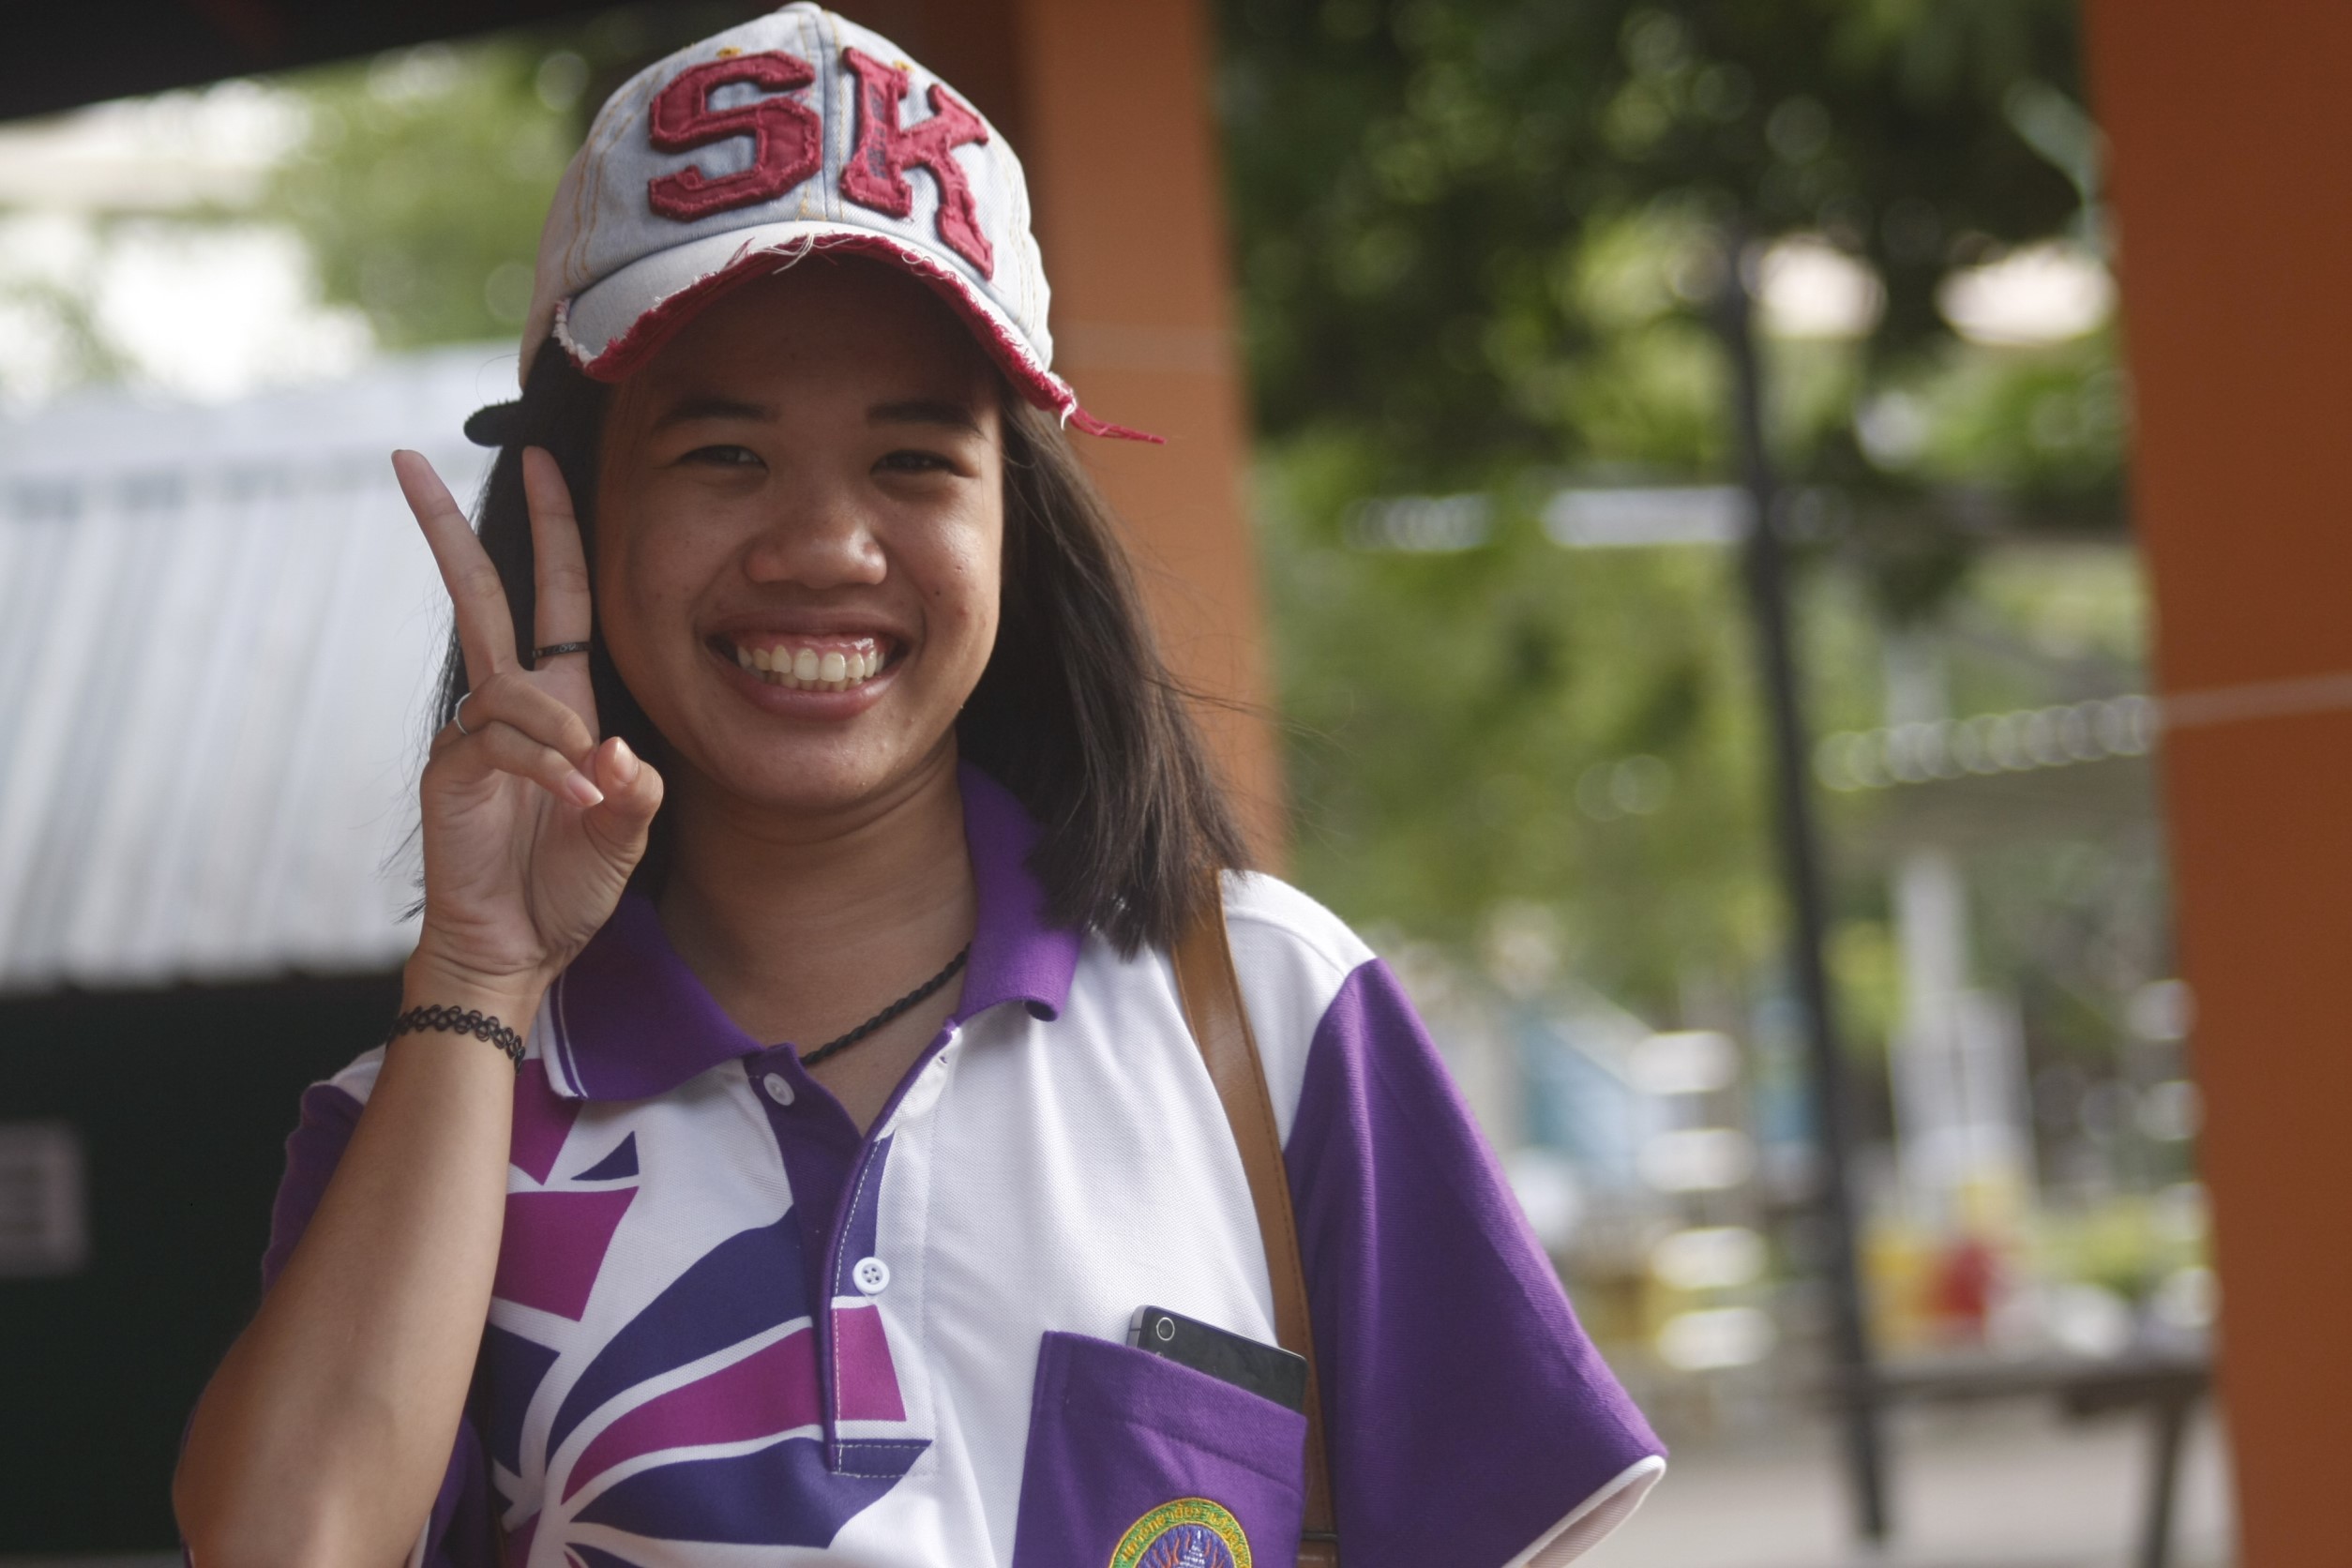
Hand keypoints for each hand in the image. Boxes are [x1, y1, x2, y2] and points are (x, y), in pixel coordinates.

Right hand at [396, 447, 663, 1004]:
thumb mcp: (630, 832)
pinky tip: (571, 804)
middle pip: (482, 595)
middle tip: (408, 458)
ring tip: (588, 794)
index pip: (557, 595)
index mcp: (563, 700)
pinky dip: (543, 766)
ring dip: (558, 733)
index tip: (541, 458)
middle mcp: (513, 704)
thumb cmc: (571, 886)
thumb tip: (612, 750)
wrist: (519, 948)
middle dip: (449, 528)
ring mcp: (474, 734)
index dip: (552, 529)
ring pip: (512, 687)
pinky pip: (499, 739)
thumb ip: (634, 790)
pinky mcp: (449, 770)